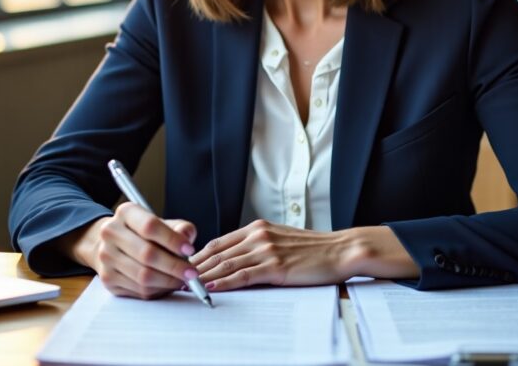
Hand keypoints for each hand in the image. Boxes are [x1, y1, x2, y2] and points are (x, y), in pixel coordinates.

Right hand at [70, 202, 199, 299]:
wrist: (114, 244)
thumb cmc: (145, 234)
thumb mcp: (163, 223)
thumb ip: (180, 228)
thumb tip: (187, 237)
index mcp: (126, 212)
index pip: (150, 226)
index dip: (172, 240)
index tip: (190, 250)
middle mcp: (111, 232)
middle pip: (147, 254)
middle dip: (174, 266)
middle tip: (192, 273)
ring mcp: (106, 257)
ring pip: (143, 276)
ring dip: (168, 281)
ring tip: (182, 280)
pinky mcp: (107, 278)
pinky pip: (138, 290)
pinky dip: (158, 290)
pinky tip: (166, 284)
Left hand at [189, 220, 356, 290]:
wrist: (341, 250)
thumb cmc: (314, 249)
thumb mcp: (281, 239)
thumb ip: (259, 245)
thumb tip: (237, 259)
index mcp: (258, 228)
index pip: (219, 242)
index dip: (199, 256)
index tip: (185, 267)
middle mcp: (258, 236)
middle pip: (218, 254)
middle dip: (195, 268)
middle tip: (177, 278)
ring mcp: (266, 251)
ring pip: (226, 265)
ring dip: (203, 277)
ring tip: (187, 286)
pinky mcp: (275, 267)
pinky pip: (242, 276)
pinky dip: (223, 283)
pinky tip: (210, 288)